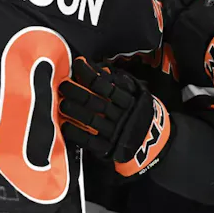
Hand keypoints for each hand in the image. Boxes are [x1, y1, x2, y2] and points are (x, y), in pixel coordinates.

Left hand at [58, 57, 170, 176]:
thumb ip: (118, 80)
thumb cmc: (138, 110)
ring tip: (61, 103)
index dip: (89, 73)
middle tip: (63, 85)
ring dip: (74, 111)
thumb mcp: (136, 92)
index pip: (104, 84)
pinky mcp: (108, 148)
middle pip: (95, 102)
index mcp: (128, 99)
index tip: (78, 64)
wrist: (153, 139)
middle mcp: (121, 115)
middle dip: (76, 92)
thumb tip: (98, 67)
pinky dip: (76, 134)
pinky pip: (90, 142)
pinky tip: (65, 126)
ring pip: (91, 120)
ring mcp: (114, 133)